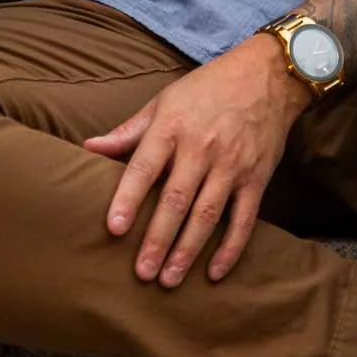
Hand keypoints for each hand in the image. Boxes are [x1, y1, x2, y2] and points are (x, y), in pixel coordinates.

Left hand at [84, 33, 310, 284]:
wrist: (266, 76)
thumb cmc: (207, 88)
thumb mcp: (164, 101)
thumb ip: (129, 131)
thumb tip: (89, 147)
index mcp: (172, 127)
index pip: (144, 167)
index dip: (128, 198)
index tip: (114, 229)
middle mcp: (200, 148)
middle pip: (175, 200)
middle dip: (158, 239)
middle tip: (142, 273)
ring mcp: (231, 165)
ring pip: (206, 215)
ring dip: (188, 251)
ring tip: (169, 279)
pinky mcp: (256, 179)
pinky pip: (243, 220)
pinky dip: (230, 249)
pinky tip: (215, 273)